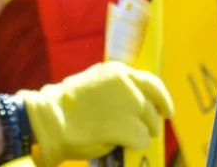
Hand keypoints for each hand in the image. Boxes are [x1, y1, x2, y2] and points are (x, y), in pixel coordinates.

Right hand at [19, 60, 172, 166]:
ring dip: (140, 134)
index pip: (151, 84)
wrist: (50, 121)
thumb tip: (134, 101)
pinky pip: (142, 140)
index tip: (166, 111)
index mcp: (118, 72)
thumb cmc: (66, 106)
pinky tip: (118, 144)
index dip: (162, 100)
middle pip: (153, 107)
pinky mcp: (128, 127)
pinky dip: (134, 145)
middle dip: (152, 121)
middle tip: (150, 131)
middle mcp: (128, 84)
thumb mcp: (94, 84)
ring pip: (149, 125)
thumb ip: (116, 89)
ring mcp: (130, 105)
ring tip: (124, 138)